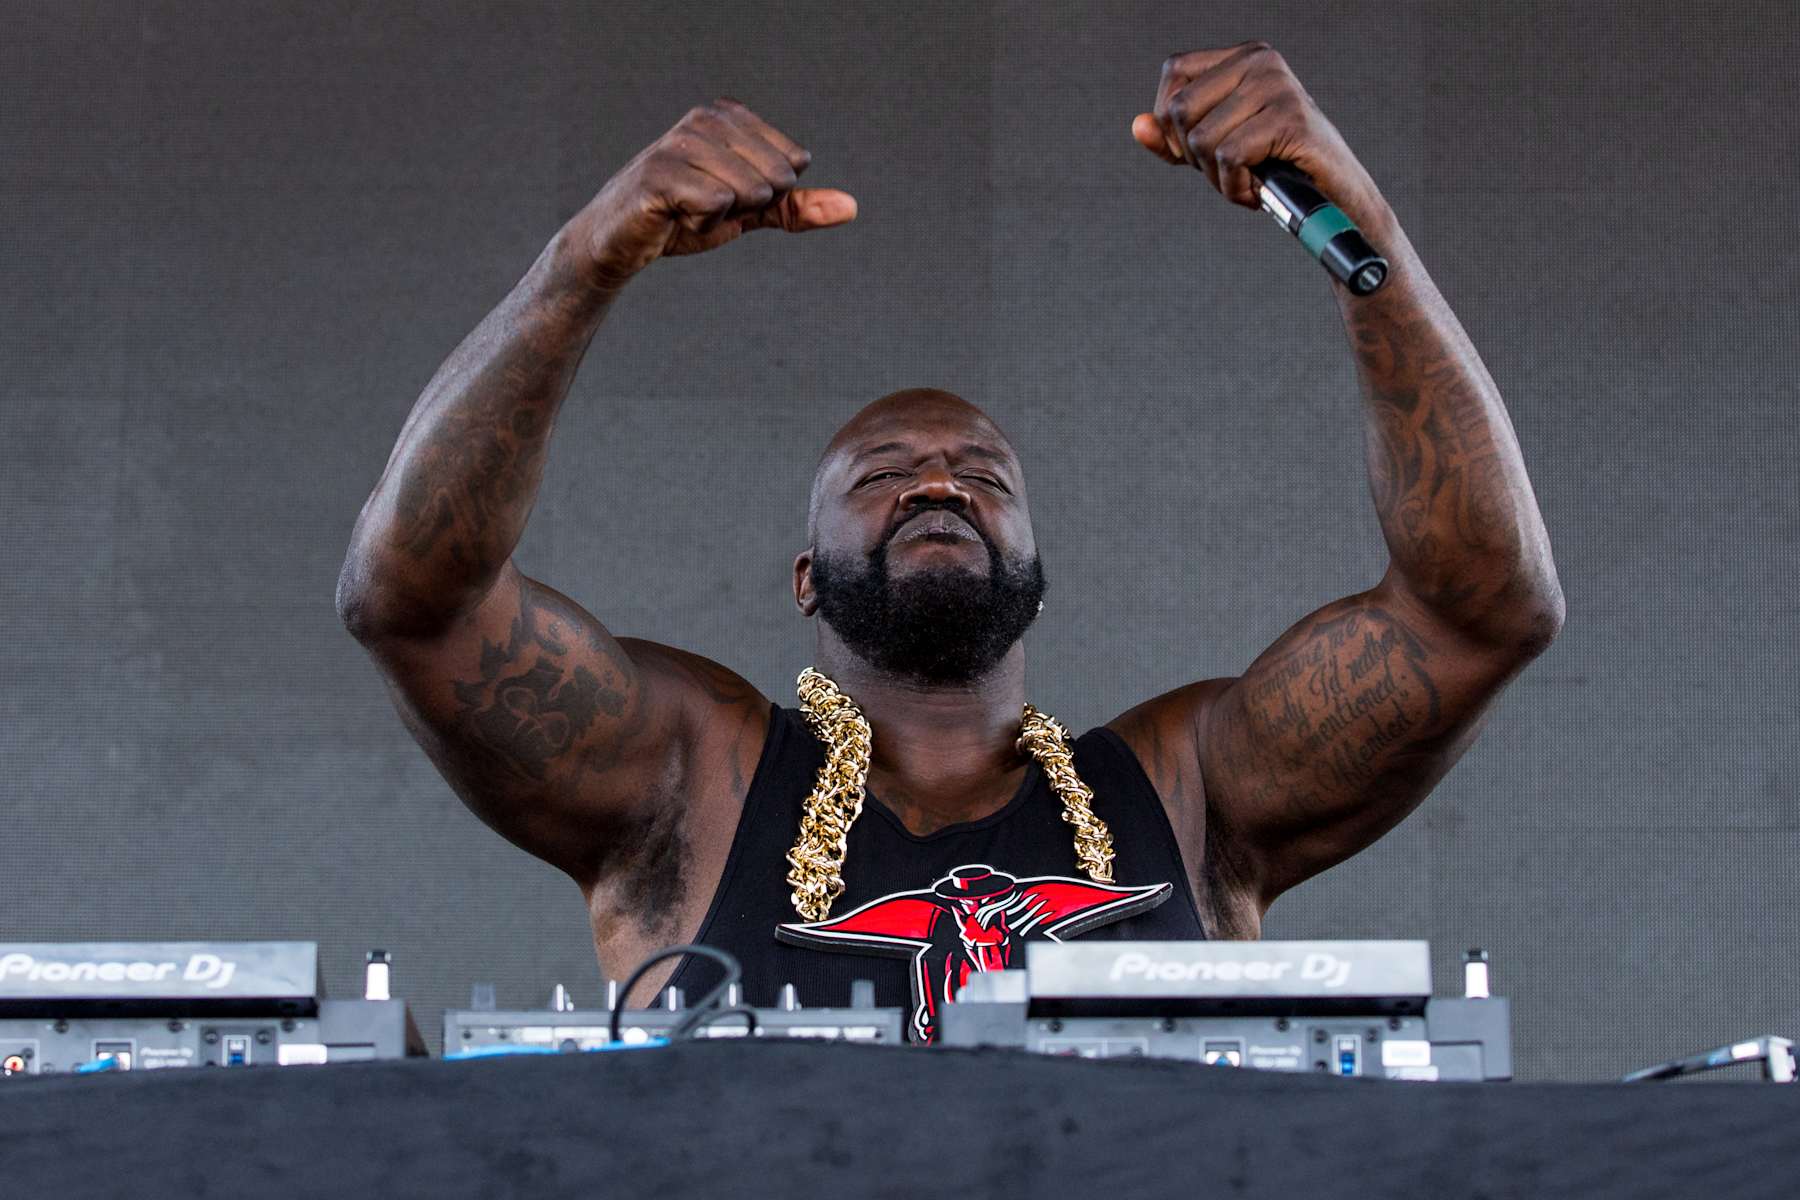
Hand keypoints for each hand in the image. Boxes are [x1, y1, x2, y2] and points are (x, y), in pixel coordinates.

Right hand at [569, 99, 857, 287]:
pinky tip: (673, 218)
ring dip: (721, 218)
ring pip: (748, 191)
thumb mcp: (750, 210)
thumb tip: (852, 207)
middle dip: (746, 207)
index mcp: (728, 116)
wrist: (621, 243)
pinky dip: (701, 226)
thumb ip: (797, 206)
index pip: (792, 165)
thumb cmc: (684, 217)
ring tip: (686, 211)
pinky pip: (717, 205)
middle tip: (703, 206)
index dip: (766, 195)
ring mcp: (680, 142)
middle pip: (775, 178)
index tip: (725, 196)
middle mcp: (704, 119)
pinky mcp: (661, 174)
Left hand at [1131, 44, 1385, 228]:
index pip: (1174, 74)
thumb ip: (1174, 139)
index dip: (1170, 120)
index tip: (1197, 151)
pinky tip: (1257, 191)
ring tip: (1247, 181)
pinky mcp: (1290, 119)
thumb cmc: (1277, 170)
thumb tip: (1138, 127)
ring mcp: (1278, 86)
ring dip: (1217, 178)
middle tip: (1228, 171)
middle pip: (1180, 110)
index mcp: (1245, 57)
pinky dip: (1234, 188)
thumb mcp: (1217, 151)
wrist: (1336, 201)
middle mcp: (1261, 61)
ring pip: (1201, 139)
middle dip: (1193, 155)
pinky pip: (1229, 157)